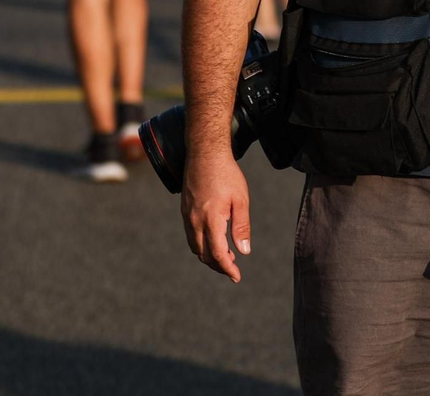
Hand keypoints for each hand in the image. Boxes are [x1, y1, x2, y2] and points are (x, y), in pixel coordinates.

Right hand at [181, 151, 251, 283]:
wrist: (205, 153)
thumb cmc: (227, 174)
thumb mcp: (241, 200)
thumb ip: (241, 227)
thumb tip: (244, 252)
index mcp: (211, 219)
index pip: (218, 254)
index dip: (227, 269)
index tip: (237, 277)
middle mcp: (195, 221)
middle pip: (204, 255)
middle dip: (218, 265)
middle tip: (233, 269)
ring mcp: (187, 216)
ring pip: (195, 247)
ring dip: (209, 256)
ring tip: (227, 256)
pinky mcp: (185, 210)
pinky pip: (191, 235)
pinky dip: (201, 244)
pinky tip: (214, 239)